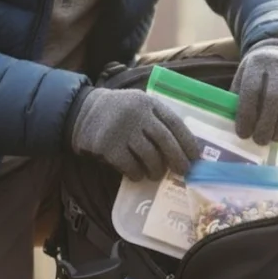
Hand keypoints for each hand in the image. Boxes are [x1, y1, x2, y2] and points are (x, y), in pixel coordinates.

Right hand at [69, 88, 197, 180]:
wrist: (82, 112)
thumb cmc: (119, 114)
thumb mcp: (139, 105)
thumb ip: (157, 120)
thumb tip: (183, 149)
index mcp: (149, 103)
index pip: (175, 123)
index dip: (188, 142)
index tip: (195, 157)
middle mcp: (137, 114)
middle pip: (165, 141)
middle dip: (177, 160)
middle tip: (183, 172)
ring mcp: (122, 130)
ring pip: (149, 157)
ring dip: (156, 170)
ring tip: (156, 174)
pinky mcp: (108, 146)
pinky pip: (130, 166)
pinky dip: (137, 174)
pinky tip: (137, 175)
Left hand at [232, 39, 277, 145]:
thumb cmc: (258, 74)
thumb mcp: (243, 78)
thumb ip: (238, 99)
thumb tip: (237, 126)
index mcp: (257, 65)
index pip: (251, 90)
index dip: (247, 114)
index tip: (243, 133)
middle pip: (273, 97)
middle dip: (266, 123)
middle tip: (260, 141)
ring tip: (275, 138)